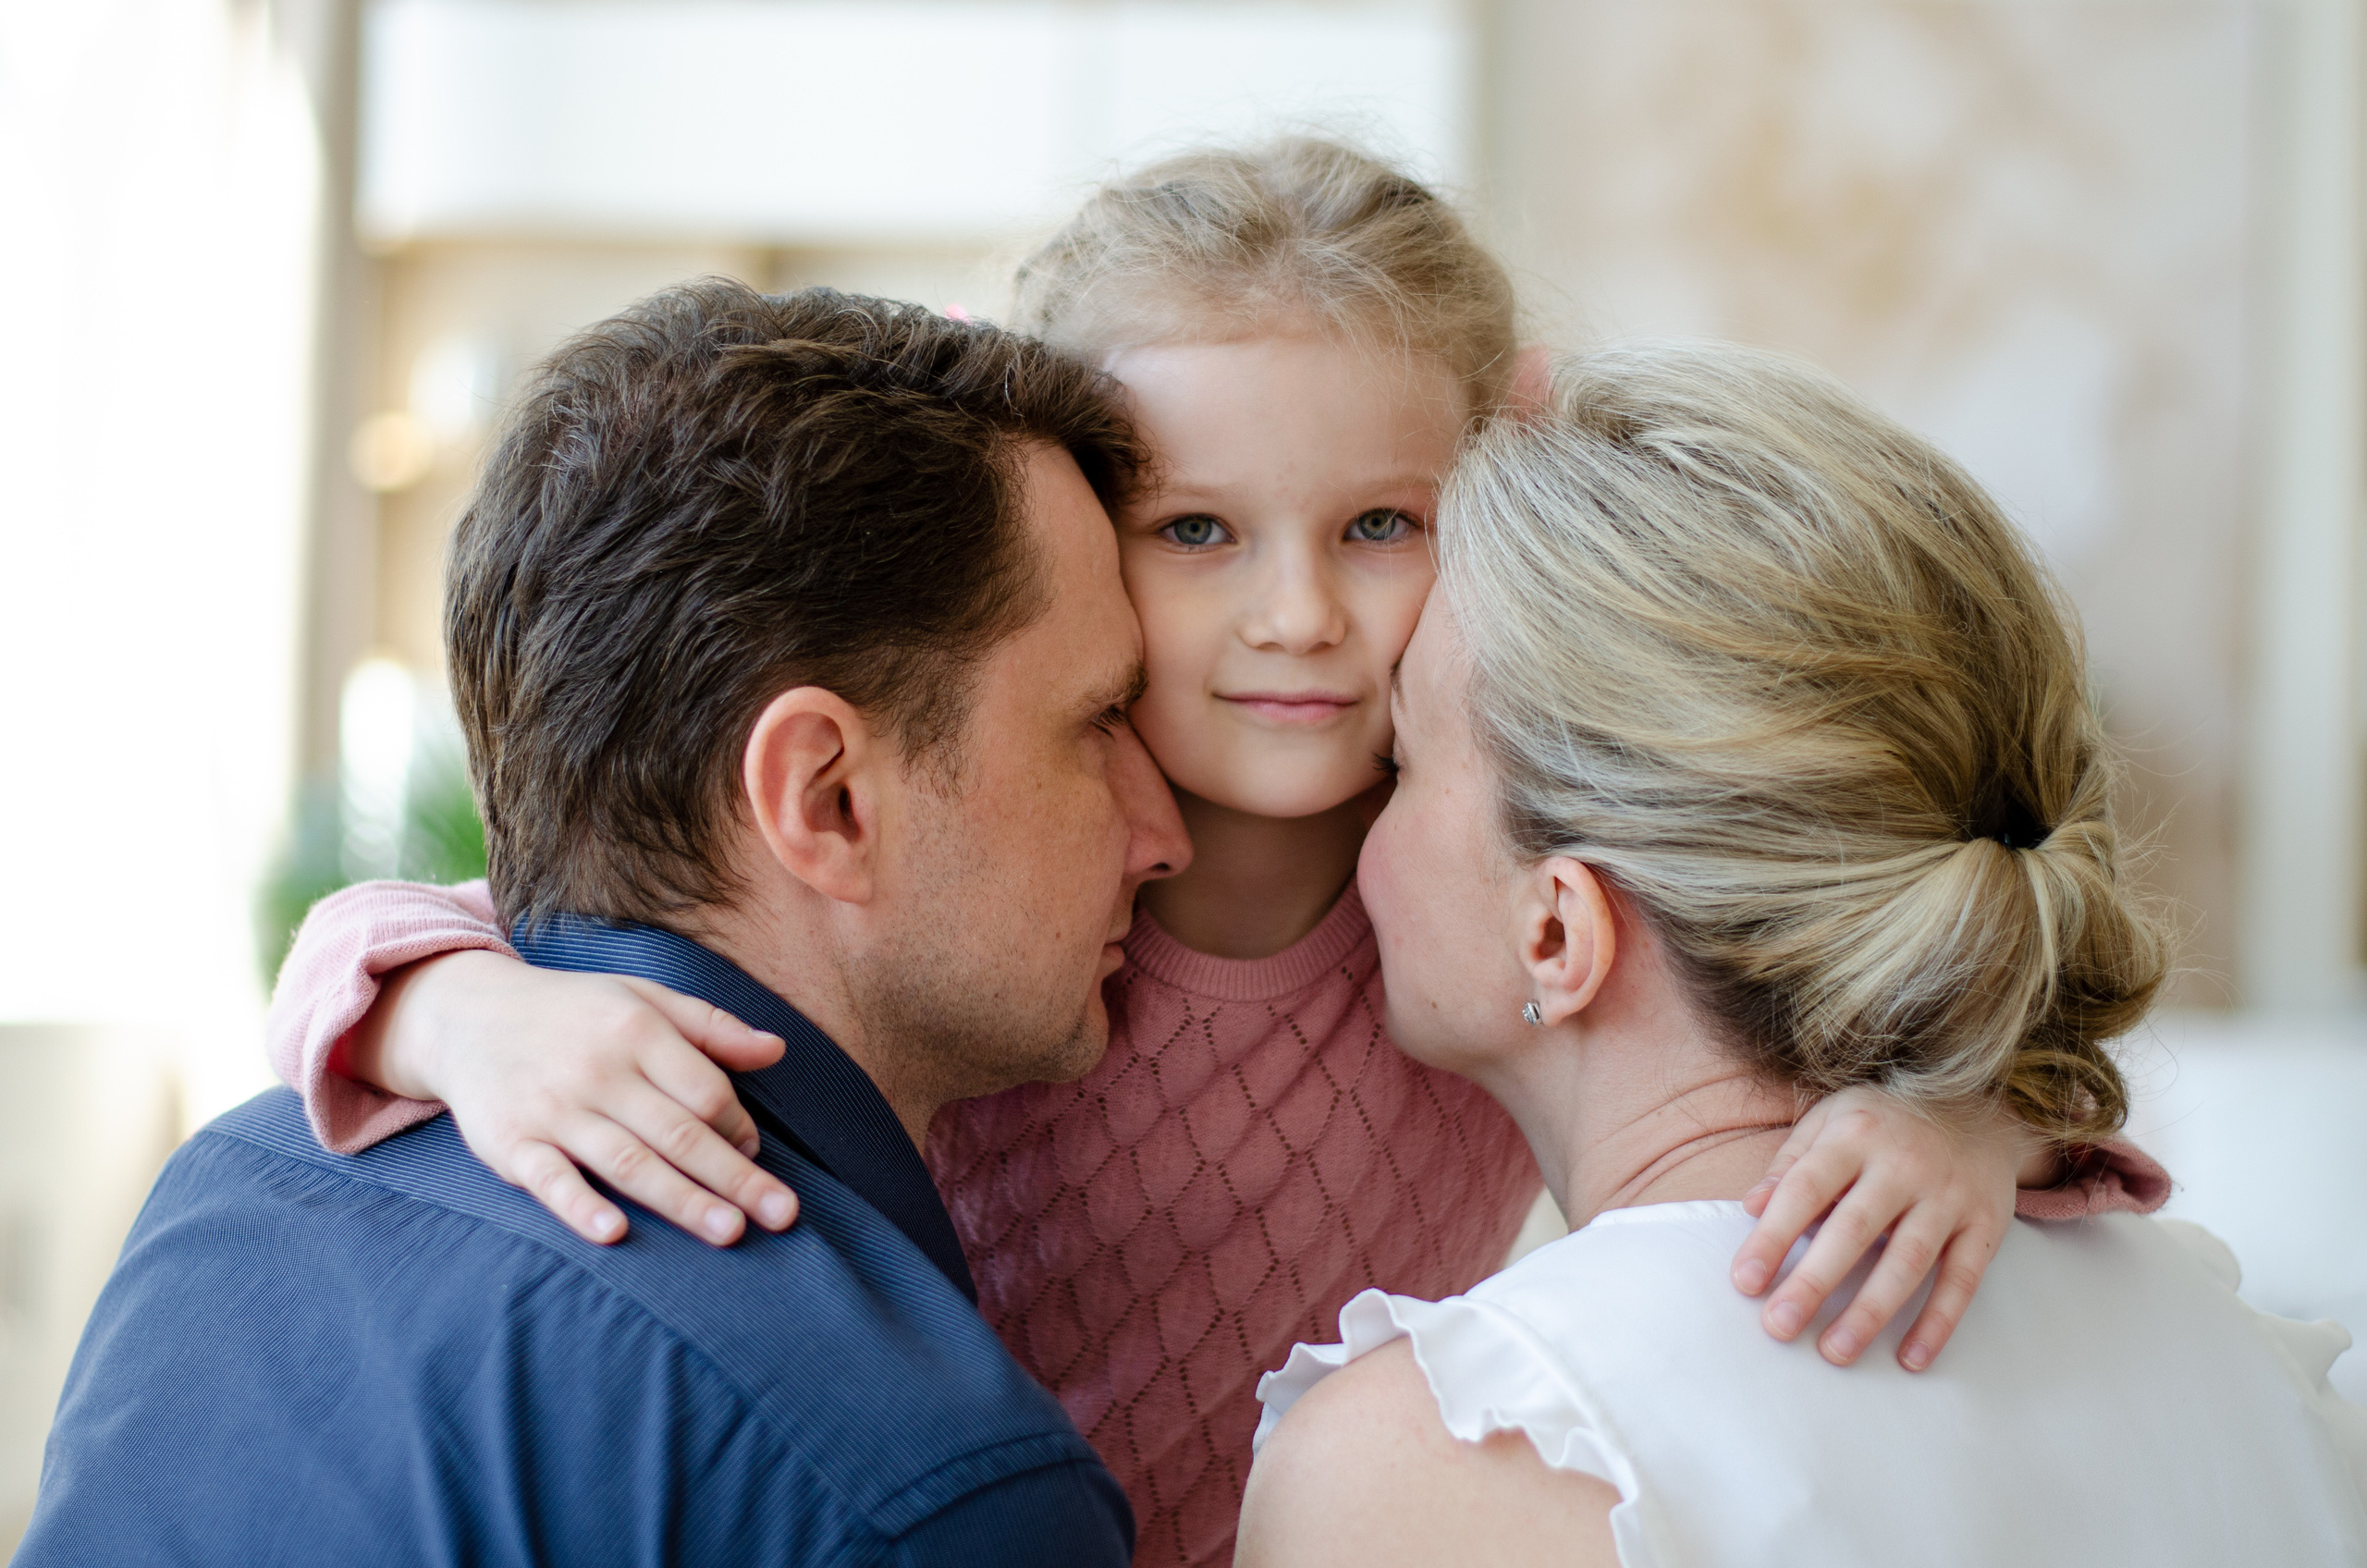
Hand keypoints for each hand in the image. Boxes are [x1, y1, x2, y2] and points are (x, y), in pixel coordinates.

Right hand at [351, 950, 798, 1246]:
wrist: (468, 1015)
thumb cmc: (575, 1013)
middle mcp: (599, 1071)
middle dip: (734, 1177)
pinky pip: (550, 1180)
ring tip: (729, 1231)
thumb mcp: (643, 999)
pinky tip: (614, 1234)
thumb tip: (778, 1050)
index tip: (755, 1156)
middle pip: (679, 1133)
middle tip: (781, 1215)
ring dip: (681, 1199)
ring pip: (628, 1162)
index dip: (738, 1127)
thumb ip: (711, 1028)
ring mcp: (553, 1109)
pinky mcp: (510, 1143)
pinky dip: (579, 1206)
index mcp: (637, 1031)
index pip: (705, 1090)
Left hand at [1727, 1087, 2021, 1371]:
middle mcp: (1904, 1163)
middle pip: (1853, 1229)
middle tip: (1778, 1327)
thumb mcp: (1832, 1121)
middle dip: (1814, 1281)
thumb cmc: (1885, 1123)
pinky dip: (1939, 1322)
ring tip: (1835, 1352)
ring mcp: (1949, 1194)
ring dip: (1871, 1311)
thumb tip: (1750, 1207)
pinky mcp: (1986, 1223)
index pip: (1805, 1189)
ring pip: (1907, 1260)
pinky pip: (1963, 1279)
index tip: (1744, 1283)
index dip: (1773, 1237)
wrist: (1982, 1108)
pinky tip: (1911, 1359)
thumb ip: (1791, 1163)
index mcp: (1855, 1134)